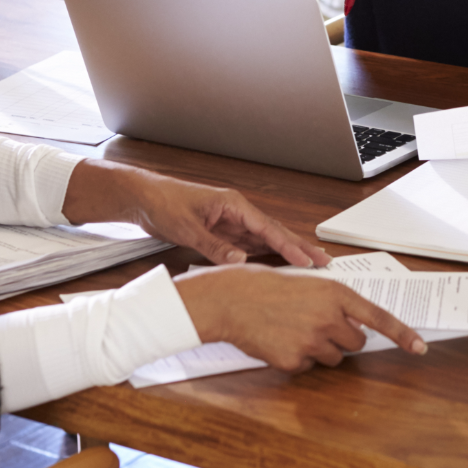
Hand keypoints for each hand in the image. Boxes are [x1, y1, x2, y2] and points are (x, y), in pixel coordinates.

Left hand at [62, 160, 328, 267]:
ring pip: (264, 241)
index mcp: (233, 205)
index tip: (309, 260)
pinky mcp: (222, 233)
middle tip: (324, 263)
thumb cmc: (164, 203)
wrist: (143, 198)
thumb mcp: (188, 227)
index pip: (268, 228)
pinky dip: (265, 257)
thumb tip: (241, 263)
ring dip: (285, 254)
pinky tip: (277, 268)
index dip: (290, 246)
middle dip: (298, 248)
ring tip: (308, 267)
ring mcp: (230, 223)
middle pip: (273, 233)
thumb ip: (215, 247)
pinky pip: (249, 247)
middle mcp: (236, 213)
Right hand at [175, 264, 426, 370]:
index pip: (378, 317)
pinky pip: (308, 366)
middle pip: (356, 343)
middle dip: (343, 338)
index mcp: (332, 292)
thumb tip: (350, 318)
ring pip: (333, 358)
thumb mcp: (302, 280)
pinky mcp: (296, 361)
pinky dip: (297, 357)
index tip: (419, 347)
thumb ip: (329, 299)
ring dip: (320, 348)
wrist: (228, 299)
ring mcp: (312, 341)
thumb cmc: (261, 284)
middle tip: (317, 324)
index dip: (402, 334)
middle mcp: (328, 317)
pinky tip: (278, 339)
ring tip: (292, 328)